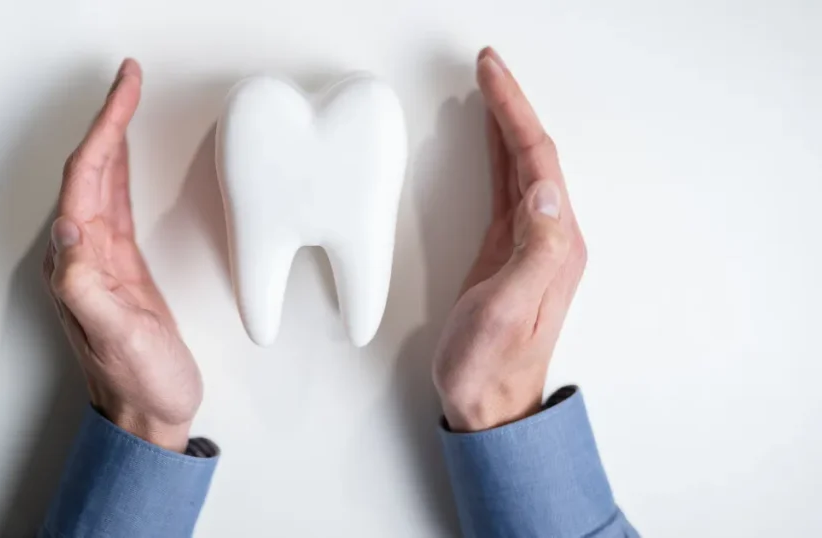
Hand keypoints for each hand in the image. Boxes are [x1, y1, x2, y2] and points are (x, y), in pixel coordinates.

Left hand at [42, 59, 201, 451]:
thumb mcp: (115, 335)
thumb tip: (69, 226)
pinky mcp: (122, 268)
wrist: (149, 413)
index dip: (104, 129)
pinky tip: (127, 157)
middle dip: (109, 120)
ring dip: (114, 138)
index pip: (86, 179)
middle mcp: (83, 255)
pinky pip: (117, 204)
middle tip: (130, 79)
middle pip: (90, 170)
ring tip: (128, 101)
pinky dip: (122, 171)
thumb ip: (87, 284)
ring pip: (103, 181)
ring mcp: (102, 260)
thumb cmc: (137, 381)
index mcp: (77, 262)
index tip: (125, 90)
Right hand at [432, 48, 586, 430]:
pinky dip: (495, 155)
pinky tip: (487, 141)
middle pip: (532, 154)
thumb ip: (533, 252)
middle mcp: (548, 237)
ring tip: (488, 87)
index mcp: (554, 244)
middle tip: (488, 65)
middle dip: (510, 105)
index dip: (514, 112)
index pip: (536, 161)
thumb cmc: (492, 365)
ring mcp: (528, 243)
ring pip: (519, 166)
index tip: (491, 75)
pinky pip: (504, 189)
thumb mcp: (510, 310)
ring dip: (505, 124)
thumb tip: (542, 192)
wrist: (488, 404)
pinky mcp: (505, 252)